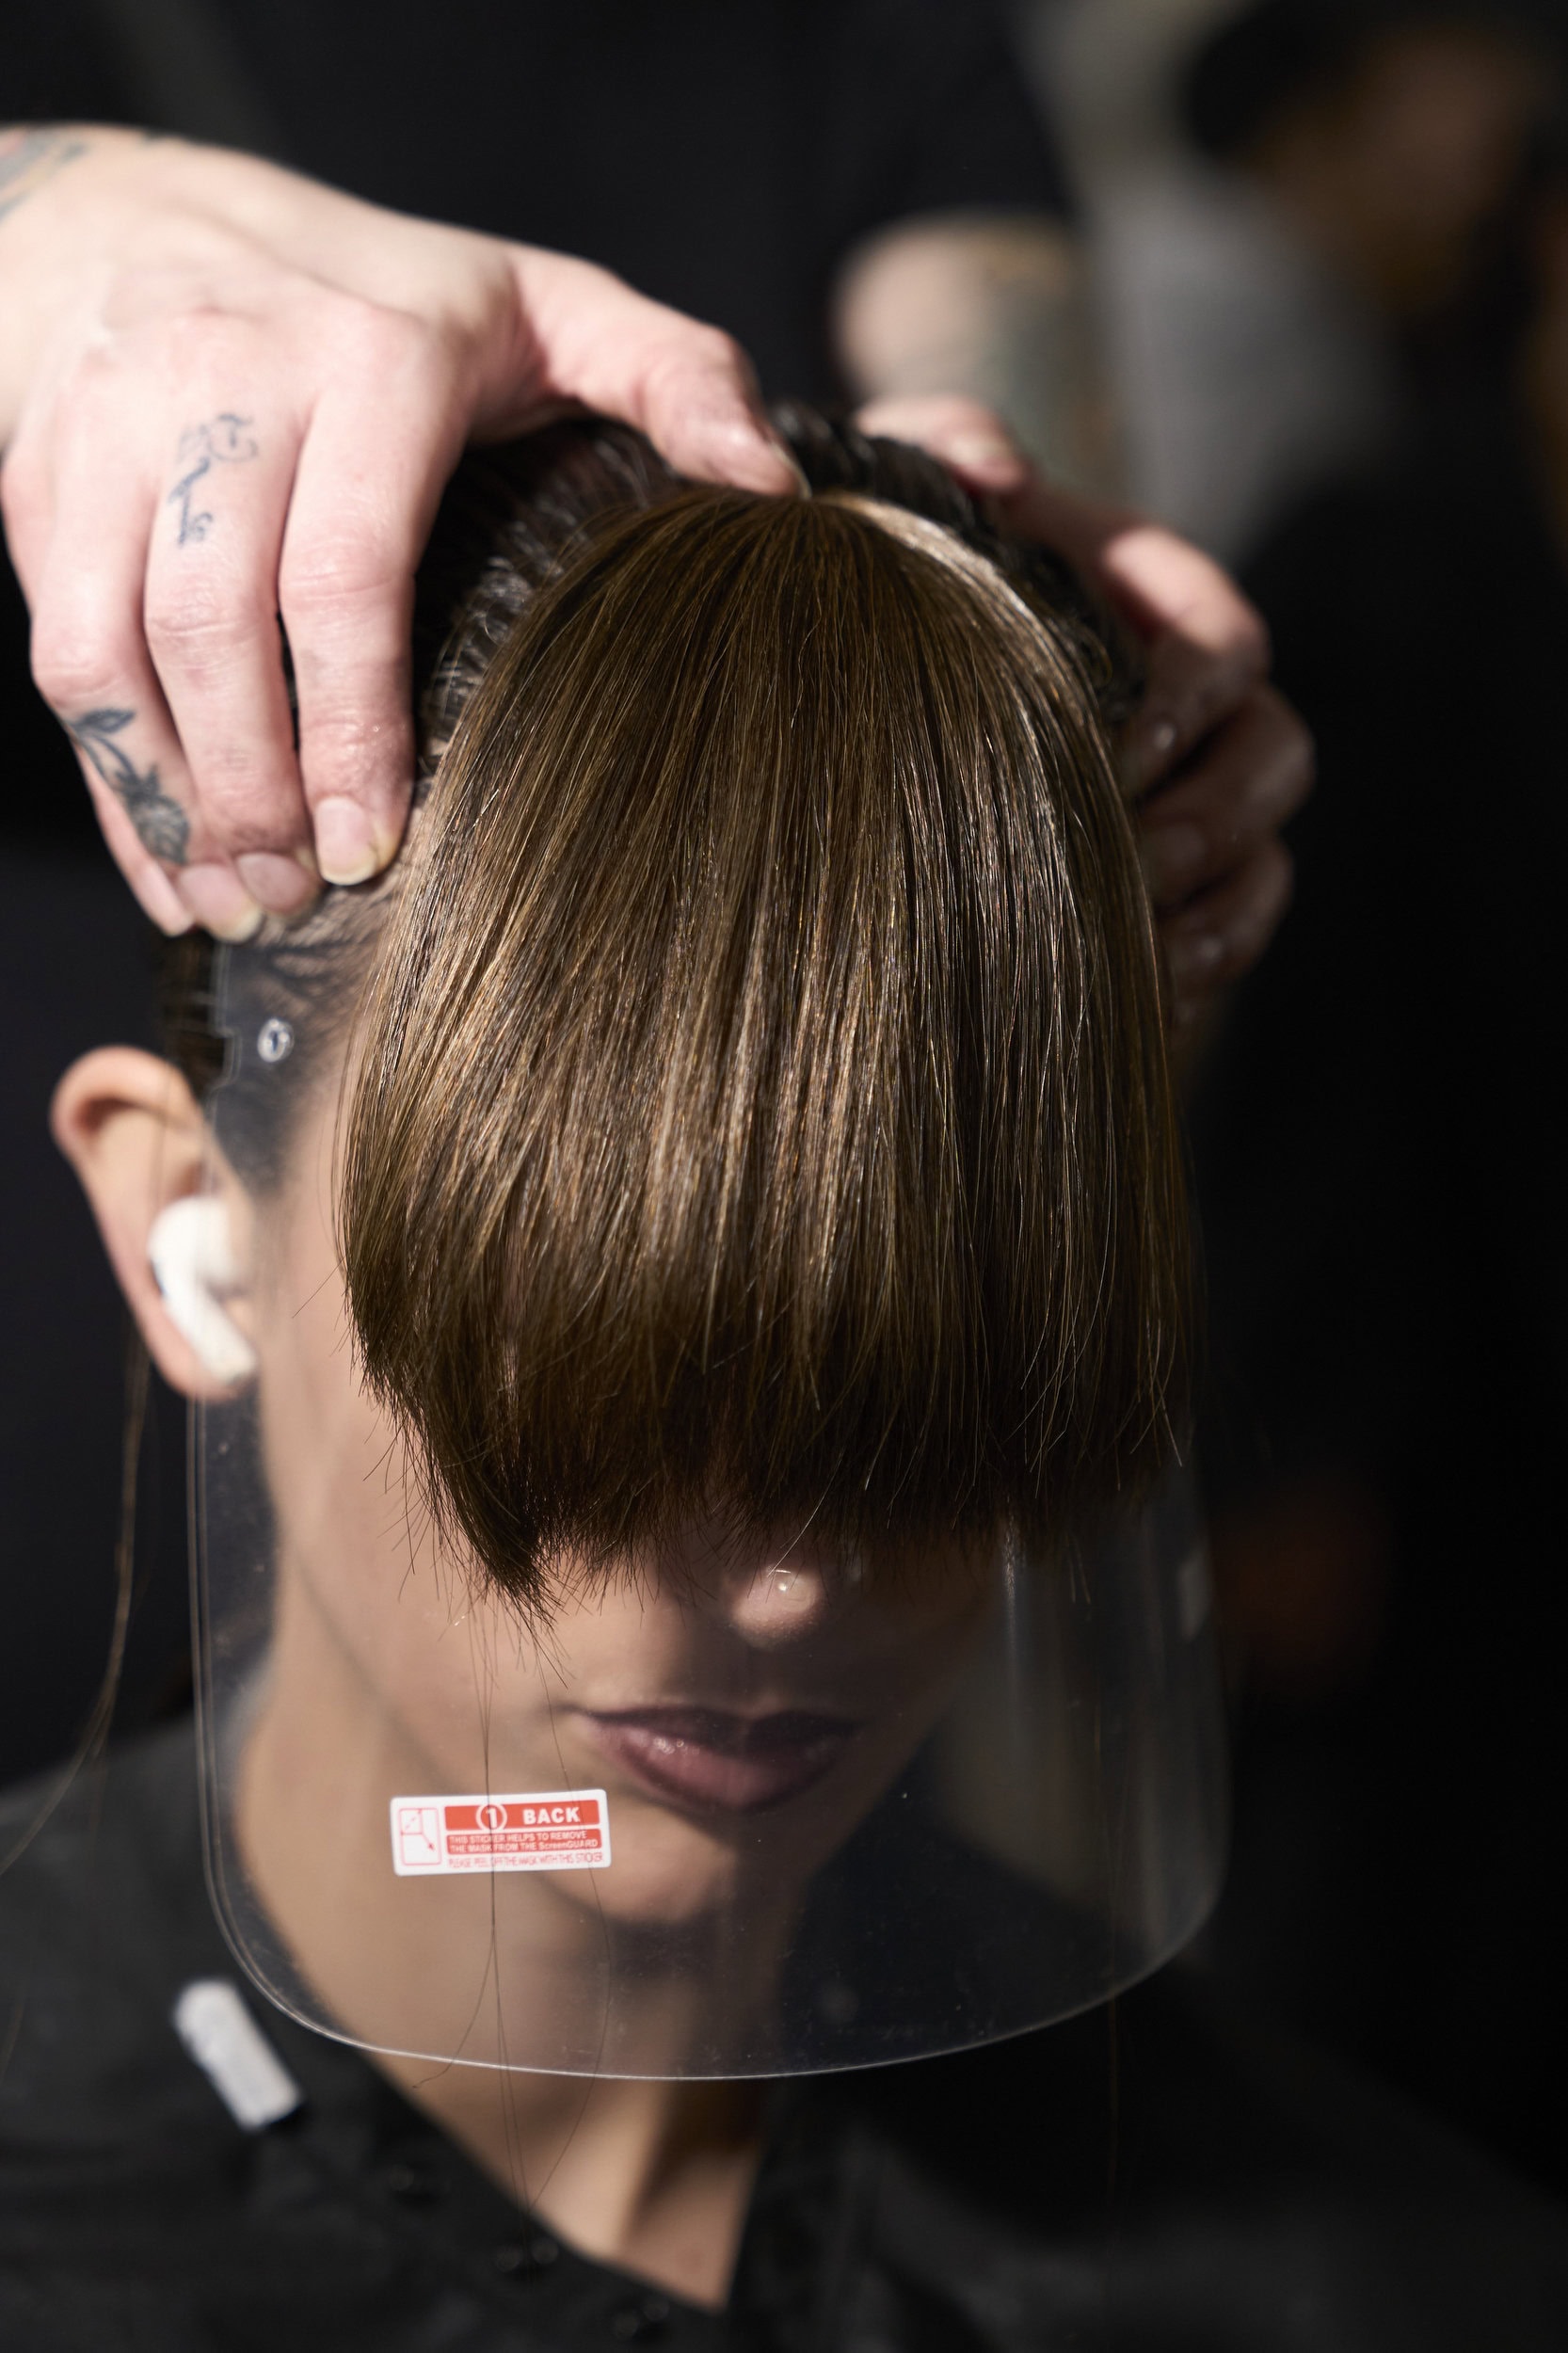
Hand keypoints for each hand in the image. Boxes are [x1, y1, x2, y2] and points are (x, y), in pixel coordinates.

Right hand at [0, 127, 798, 935]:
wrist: (146, 212)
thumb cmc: (381, 292)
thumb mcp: (545, 302)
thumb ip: (670, 375)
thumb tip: (769, 488)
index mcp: (368, 358)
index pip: (342, 572)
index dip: (352, 727)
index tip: (376, 844)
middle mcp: (219, 382)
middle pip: (210, 624)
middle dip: (253, 788)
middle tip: (305, 893)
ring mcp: (108, 431)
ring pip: (106, 649)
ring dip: (169, 799)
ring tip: (238, 898)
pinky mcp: (37, 483)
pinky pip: (54, 652)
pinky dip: (107, 778)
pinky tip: (168, 862)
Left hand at [853, 396, 1313, 1027]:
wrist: (790, 691)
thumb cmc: (848, 566)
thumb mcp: (873, 481)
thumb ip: (929, 438)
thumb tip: (1003, 475)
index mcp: (1130, 592)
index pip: (1221, 632)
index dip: (1192, 691)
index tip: (1113, 748)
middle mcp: (1170, 698)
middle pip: (1272, 752)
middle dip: (1215, 813)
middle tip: (1129, 858)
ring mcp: (1167, 798)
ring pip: (1262, 856)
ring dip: (1216, 902)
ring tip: (1133, 937)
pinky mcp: (1145, 890)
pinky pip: (1225, 936)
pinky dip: (1196, 966)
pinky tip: (1131, 989)